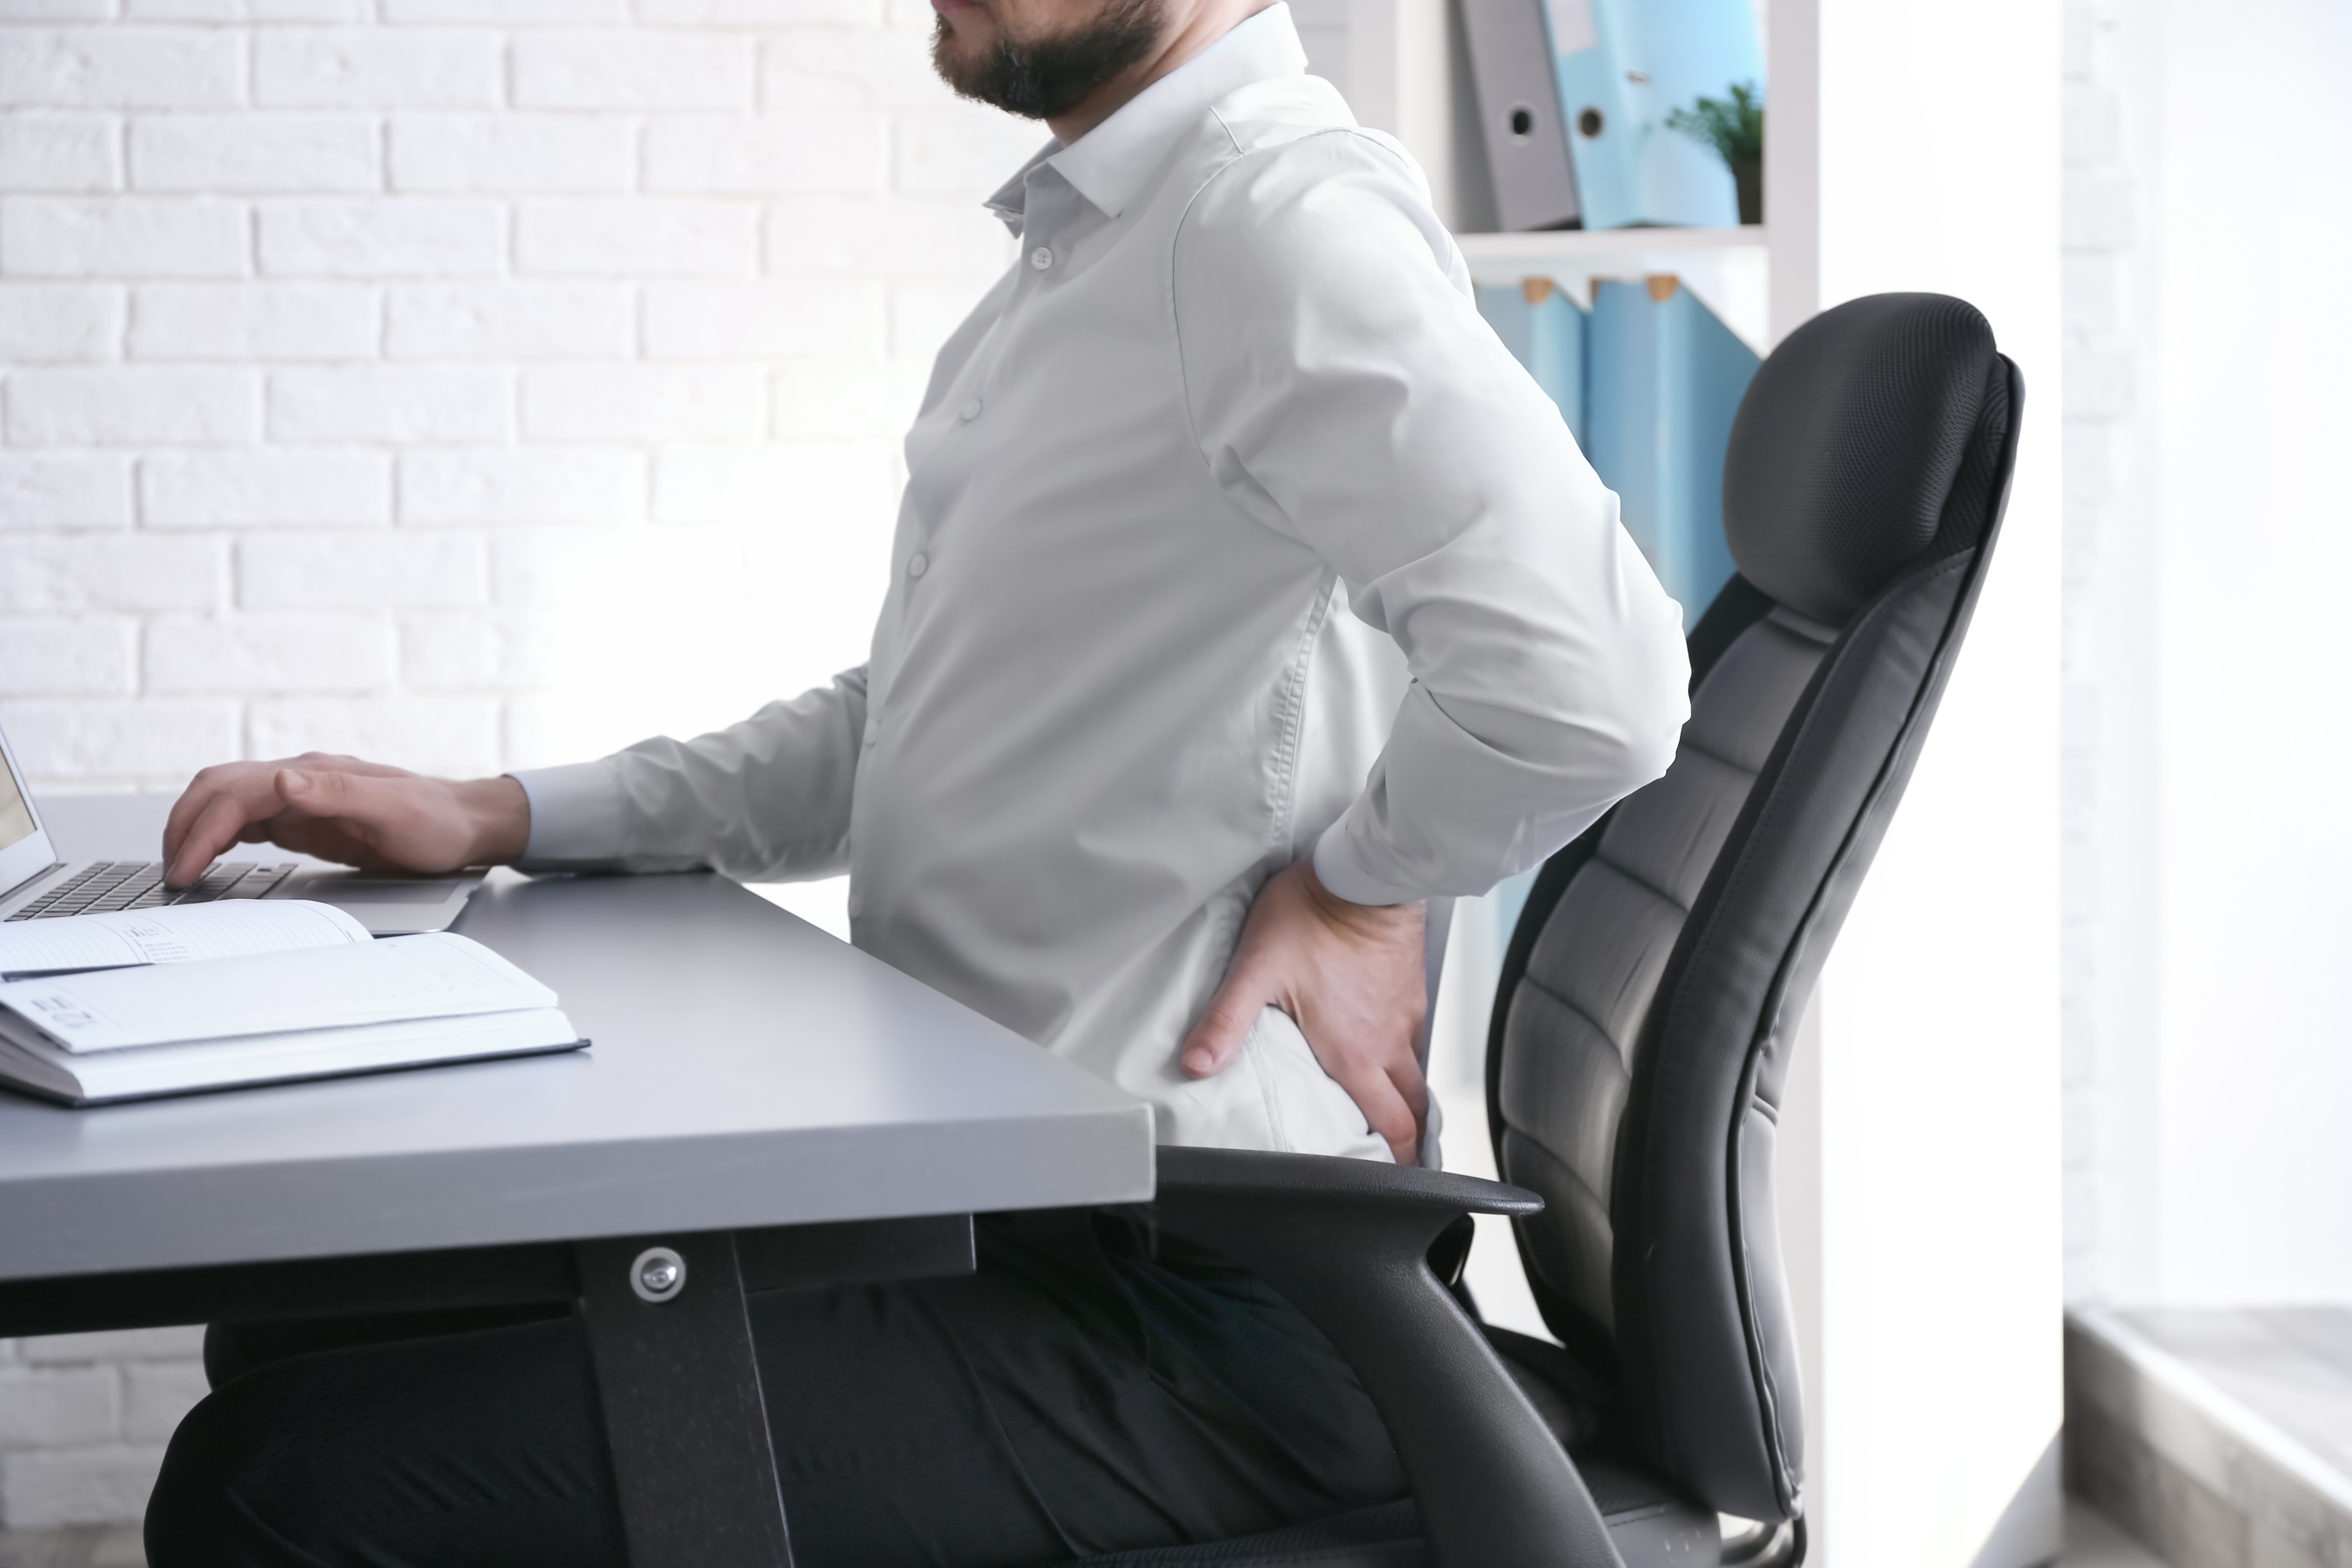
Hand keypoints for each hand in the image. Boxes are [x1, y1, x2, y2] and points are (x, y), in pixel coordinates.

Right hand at [161, 754, 530, 888]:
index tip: (185, 867)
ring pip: (227, 802)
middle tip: (169, 870)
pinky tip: (209, 855)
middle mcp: (301, 779)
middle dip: (185, 825)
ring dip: (196, 829)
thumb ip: (339, 794)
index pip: (237, 795)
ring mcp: (300, 797)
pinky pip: (248, 820)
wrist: (464, 824)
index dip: (203, 830)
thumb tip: (283, 779)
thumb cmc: (437, 820)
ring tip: (179, 867)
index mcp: (314, 775)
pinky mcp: (304, 818)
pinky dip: (219, 835)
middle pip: (219, 790)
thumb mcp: (396, 811)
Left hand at [1179, 860, 1428, 1164]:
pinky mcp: (1410, 988)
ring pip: (1414, 1072)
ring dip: (1405, 1098)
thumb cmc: (1312, 917)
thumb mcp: (1257, 969)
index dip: (1397, 1162)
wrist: (1364, 873)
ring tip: (1391, 1115)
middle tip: (1397, 1161)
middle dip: (1408, 1140)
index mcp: (1354, 1053)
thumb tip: (1195, 1065)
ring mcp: (1404, 1016)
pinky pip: (1412, 1036)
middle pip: (1411, 1109)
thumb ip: (1226, 1021)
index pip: (1391, 1126)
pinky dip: (1403, 1055)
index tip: (1393, 1182)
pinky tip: (1382, 1049)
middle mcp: (1387, 1042)